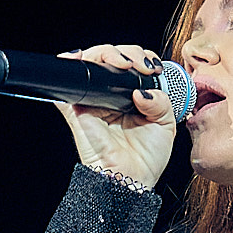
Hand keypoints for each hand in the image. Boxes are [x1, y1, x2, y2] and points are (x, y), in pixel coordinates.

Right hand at [56, 43, 176, 190]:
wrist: (130, 180)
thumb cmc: (146, 158)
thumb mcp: (166, 124)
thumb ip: (161, 101)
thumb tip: (140, 90)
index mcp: (132, 97)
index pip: (133, 64)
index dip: (142, 57)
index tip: (153, 67)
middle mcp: (111, 96)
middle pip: (112, 58)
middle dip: (127, 52)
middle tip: (140, 65)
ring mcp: (93, 101)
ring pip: (92, 63)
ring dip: (106, 54)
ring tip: (123, 64)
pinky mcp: (77, 110)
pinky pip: (66, 87)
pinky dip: (69, 67)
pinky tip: (78, 58)